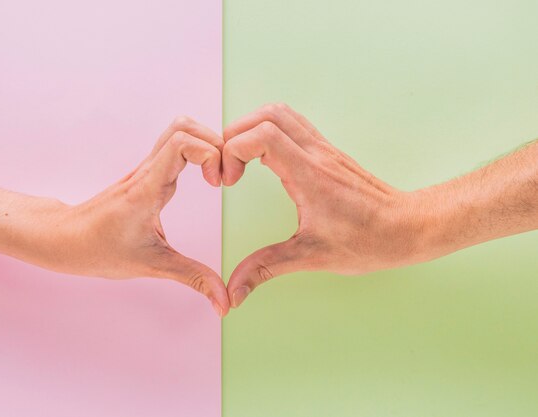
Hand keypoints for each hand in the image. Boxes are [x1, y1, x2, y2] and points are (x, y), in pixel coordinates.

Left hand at [44, 117, 228, 315]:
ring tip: (216, 173)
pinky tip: (204, 176)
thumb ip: (193, 278)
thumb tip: (223, 302)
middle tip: (223, 175)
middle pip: (183, 126)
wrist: (63, 239)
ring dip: (204, 142)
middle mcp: (146, 171)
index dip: (210, 153)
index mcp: (147, 188)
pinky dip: (196, 150)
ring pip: (177, 130)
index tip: (218, 183)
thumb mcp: (152, 265)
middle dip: (214, 143)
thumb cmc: (97, 250)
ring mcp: (145, 169)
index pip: (182, 143)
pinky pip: (173, 145)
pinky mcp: (146, 173)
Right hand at [222, 104, 426, 307]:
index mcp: (310, 175)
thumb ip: (266, 269)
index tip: (229, 180)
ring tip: (241, 159)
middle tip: (229, 168)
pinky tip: (264, 159)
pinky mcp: (328, 151)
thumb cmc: (368, 241)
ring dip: (252, 128)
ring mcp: (324, 148)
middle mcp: (316, 153)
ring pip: (280, 112)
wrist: (408, 228)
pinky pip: (293, 123)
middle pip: (267, 114)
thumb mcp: (311, 257)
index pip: (262, 136)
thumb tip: (234, 291)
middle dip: (235, 135)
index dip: (233, 151)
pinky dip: (269, 131)